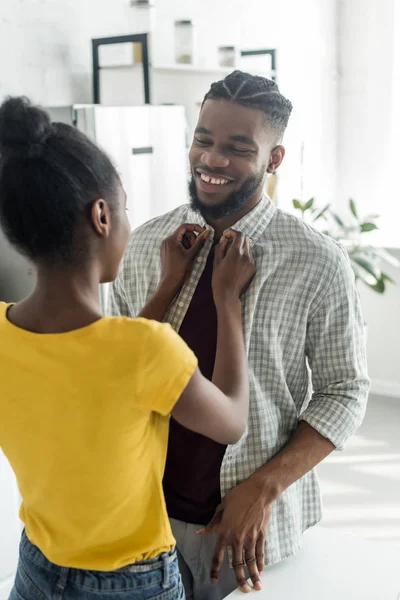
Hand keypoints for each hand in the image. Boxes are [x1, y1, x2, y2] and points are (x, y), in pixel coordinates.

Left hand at [161, 224, 208, 291]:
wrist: (170, 282)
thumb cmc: (180, 269)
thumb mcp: (192, 254)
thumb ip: (200, 242)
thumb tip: (207, 232)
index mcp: (171, 240)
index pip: (184, 226)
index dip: (195, 227)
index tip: (203, 233)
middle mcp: (166, 240)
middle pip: (183, 232)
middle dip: (191, 238)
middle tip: (194, 249)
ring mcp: (165, 246)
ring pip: (180, 238)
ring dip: (188, 244)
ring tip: (190, 254)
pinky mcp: (166, 250)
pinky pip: (176, 244)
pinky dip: (183, 247)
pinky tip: (185, 256)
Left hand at [198, 476, 272, 592]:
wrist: (258, 492)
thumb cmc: (238, 496)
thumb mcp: (222, 507)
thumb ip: (213, 523)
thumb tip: (201, 531)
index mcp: (225, 532)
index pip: (218, 555)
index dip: (215, 569)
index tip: (213, 580)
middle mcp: (237, 538)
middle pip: (237, 564)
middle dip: (240, 579)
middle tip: (242, 590)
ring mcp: (251, 538)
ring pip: (251, 561)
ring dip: (253, 575)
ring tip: (256, 586)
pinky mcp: (261, 535)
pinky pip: (260, 552)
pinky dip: (261, 562)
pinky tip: (261, 570)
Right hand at [212, 231, 255, 304]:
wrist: (228, 295)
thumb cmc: (219, 279)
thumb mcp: (216, 262)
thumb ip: (220, 248)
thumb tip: (224, 240)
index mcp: (236, 253)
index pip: (239, 235)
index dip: (232, 232)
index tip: (226, 235)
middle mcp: (246, 256)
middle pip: (245, 239)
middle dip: (237, 239)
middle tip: (228, 244)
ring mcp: (251, 262)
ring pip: (248, 248)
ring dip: (241, 247)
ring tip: (231, 254)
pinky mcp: (253, 268)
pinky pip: (250, 256)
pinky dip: (244, 255)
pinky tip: (236, 262)